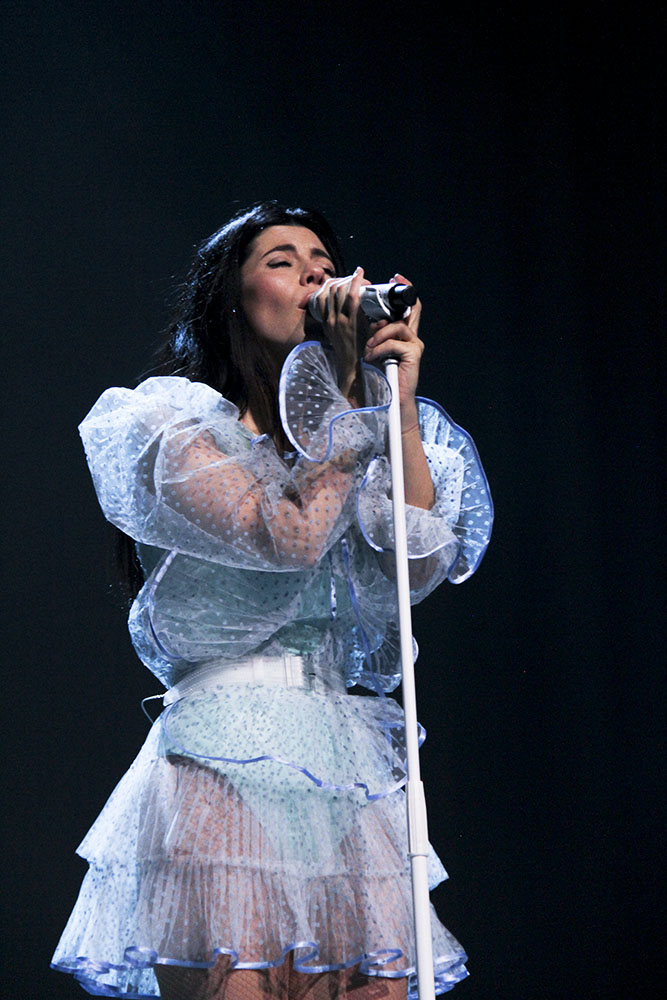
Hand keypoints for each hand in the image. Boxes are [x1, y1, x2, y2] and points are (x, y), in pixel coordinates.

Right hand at [310, 267, 370, 396]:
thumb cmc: (346, 349)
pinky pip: (351, 298)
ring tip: (362, 280)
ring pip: (340, 291)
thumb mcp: (332, 334)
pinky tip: (362, 278)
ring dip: (351, 281)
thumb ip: (331, 319)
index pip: (321, 295)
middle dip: (343, 279)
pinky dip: (356, 284)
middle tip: (357, 278)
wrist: (351, 366)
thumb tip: (334, 305)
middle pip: (331, 289)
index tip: (341, 281)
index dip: (331, 283)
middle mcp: (330, 319)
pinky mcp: (351, 322)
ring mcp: (340, 320)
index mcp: (325, 321)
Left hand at [363, 273, 423, 428]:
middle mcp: (412, 336)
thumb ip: (374, 334)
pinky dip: (379, 349)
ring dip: (378, 335)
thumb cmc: (381, 377)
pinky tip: (372, 358)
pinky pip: (394, 343)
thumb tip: (362, 314)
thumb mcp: (376, 350)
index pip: (409, 306)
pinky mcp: (413, 354)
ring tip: (368, 348)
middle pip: (411, 309)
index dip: (405, 289)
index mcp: (403, 334)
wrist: (392, 401)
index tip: (396, 276)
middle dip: (395, 301)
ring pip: (396, 326)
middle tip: (380, 298)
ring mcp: (415, 345)